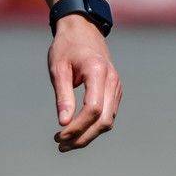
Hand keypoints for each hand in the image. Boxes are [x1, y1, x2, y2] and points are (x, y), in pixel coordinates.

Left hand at [47, 15, 120, 151]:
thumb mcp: (58, 68)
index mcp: (97, 71)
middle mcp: (112, 81)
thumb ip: (63, 96)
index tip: (59, 134)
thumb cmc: (66, 47)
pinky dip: (93, 126)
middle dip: (83, 137)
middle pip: (104, 120)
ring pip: (108, 121)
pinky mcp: (115, 92)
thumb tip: (64, 124)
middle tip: (61, 145)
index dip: (77, 126)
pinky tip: (76, 132)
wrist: (83, 30)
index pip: (93, 108)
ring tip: (65, 142)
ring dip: (88, 135)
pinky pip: (107, 115)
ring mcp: (116, 87)